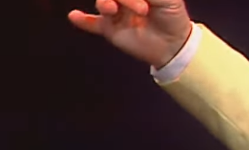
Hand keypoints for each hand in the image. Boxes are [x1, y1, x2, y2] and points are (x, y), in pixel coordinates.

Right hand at [68, 0, 192, 68]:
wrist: (174, 45)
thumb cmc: (173, 17)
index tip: (141, 2)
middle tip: (142, 9)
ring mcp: (114, 12)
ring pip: (102, 3)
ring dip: (104, 3)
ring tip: (111, 9)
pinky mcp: (110, 29)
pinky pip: (92, 23)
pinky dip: (83, 20)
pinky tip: (74, 16)